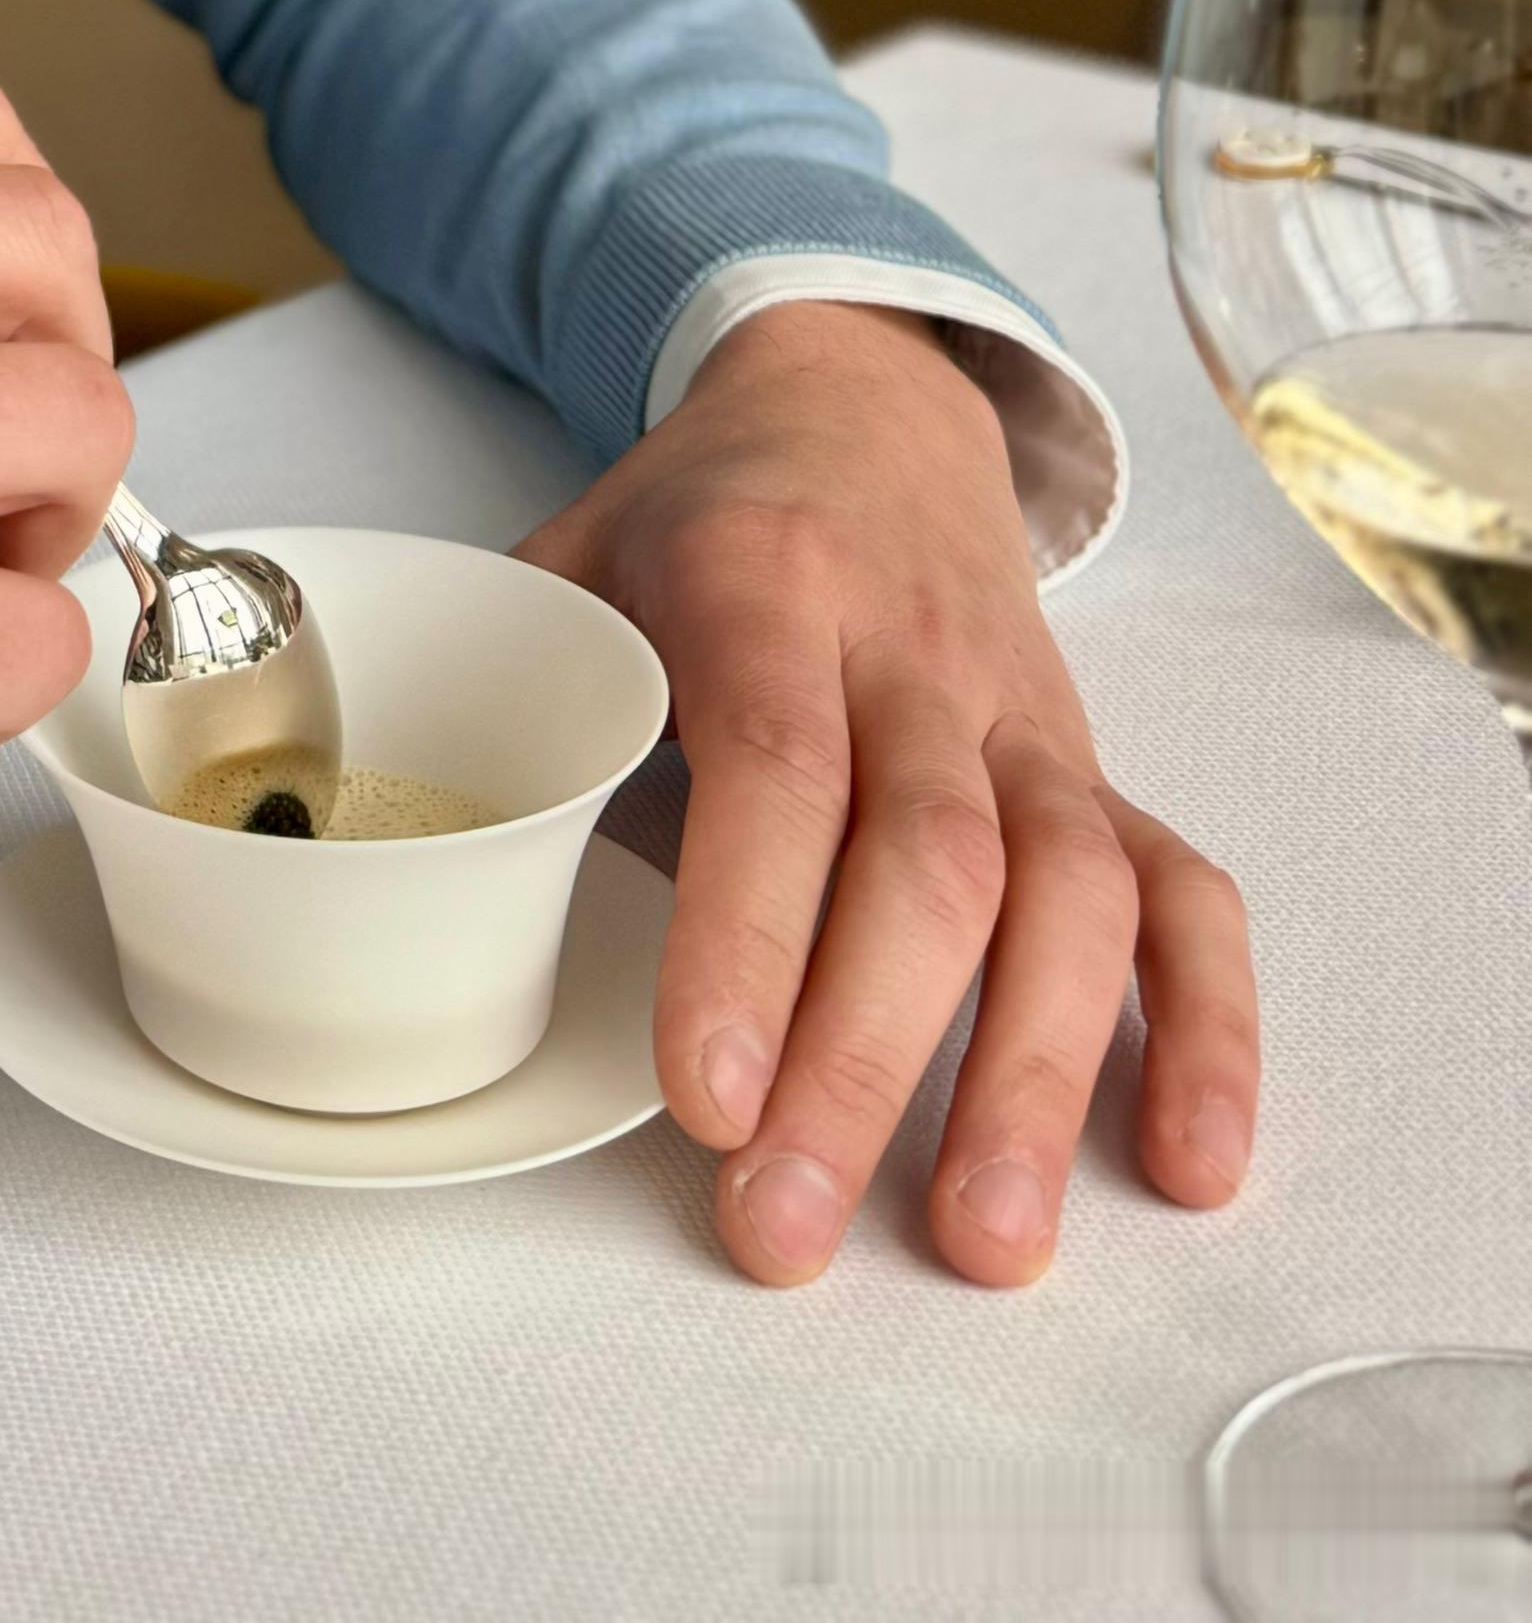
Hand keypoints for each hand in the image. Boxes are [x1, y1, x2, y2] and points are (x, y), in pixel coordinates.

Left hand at [518, 301, 1256, 1286]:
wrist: (859, 404)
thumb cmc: (695, 520)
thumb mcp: (572, 557)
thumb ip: (517, 699)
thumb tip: (445, 890)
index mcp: (763, 581)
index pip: (772, 762)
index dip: (746, 934)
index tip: (706, 1097)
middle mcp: (915, 647)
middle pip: (926, 858)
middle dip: (862, 1059)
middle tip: (791, 1220)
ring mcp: (1023, 714)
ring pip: (1069, 891)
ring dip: (1033, 1076)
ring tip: (981, 1242)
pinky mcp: (1099, 769)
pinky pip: (1184, 892)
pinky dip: (1201, 1027)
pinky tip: (1182, 1164)